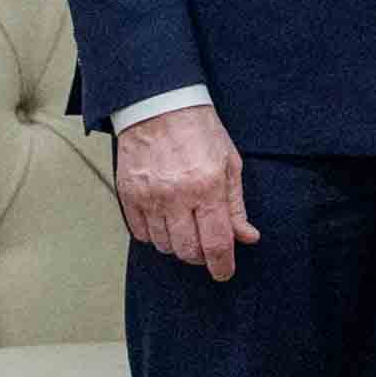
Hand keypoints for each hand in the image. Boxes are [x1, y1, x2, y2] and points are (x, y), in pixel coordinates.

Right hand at [113, 102, 257, 281]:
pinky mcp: (129, 194)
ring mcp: (149, 196)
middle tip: (206, 246)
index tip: (224, 272)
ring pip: (164, 245)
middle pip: (188, 250)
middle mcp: (176, 195)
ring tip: (186, 226)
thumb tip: (247, 237)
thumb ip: (236, 205)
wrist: (158, 104)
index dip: (222, 265)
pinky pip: (141, 233)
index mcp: (207, 186)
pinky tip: (165, 219)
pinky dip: (155, 234)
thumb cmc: (198, 129)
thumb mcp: (230, 163)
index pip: (216, 243)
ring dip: (178, 244)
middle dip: (201, 256)